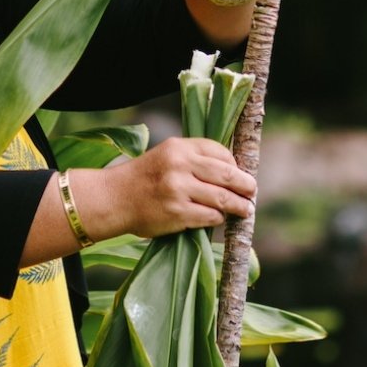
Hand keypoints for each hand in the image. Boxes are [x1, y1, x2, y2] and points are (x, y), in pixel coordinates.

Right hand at [74, 137, 257, 238]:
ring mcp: (179, 190)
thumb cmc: (144, 178)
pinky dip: (218, 218)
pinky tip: (219, 218)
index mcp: (180, 147)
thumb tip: (232, 171)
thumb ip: (194, 159)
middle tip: (253, 193)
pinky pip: (210, 216)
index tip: (241, 175)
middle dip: (246, 186)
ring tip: (246, 210)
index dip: (236, 165)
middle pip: (228, 175)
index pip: (221, 152)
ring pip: (223, 198)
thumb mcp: (167, 156)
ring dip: (239, 206)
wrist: (114, 198)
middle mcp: (180, 165)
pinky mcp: (177, 213)